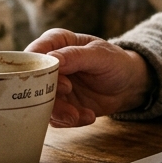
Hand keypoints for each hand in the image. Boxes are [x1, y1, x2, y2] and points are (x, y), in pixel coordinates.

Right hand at [25, 29, 151, 126]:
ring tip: (79, 115)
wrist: (127, 85)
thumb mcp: (100, 55)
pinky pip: (54, 118)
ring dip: (60, 112)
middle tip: (70, 92)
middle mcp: (50, 65)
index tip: (56, 79)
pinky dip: (70, 120)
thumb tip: (52, 59)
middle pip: (34, 81)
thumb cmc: (115, 62)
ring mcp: (53, 86)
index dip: (38, 67)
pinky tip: (88, 116)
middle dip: (48, 93)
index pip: (35, 52)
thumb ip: (76, 56)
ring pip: (40, 103)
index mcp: (57, 42)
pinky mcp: (59, 105)